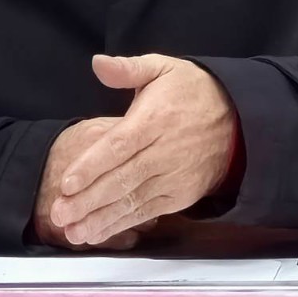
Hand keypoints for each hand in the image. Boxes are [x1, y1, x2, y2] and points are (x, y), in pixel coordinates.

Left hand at [49, 54, 236, 246]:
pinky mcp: (181, 196)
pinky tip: (97, 233)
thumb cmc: (192, 91)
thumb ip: (128, 68)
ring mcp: (174, 177)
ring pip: (133, 201)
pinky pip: (147, 212)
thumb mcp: (163, 68)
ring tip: (72, 232)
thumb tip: (97, 63)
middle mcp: (165, 151)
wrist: (239, 119)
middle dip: (88, 200)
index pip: (119, 145)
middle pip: (122, 179)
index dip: (92, 166)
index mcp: (156, 119)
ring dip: (100, 219)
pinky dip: (121, 224)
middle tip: (58, 213)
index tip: (67, 183)